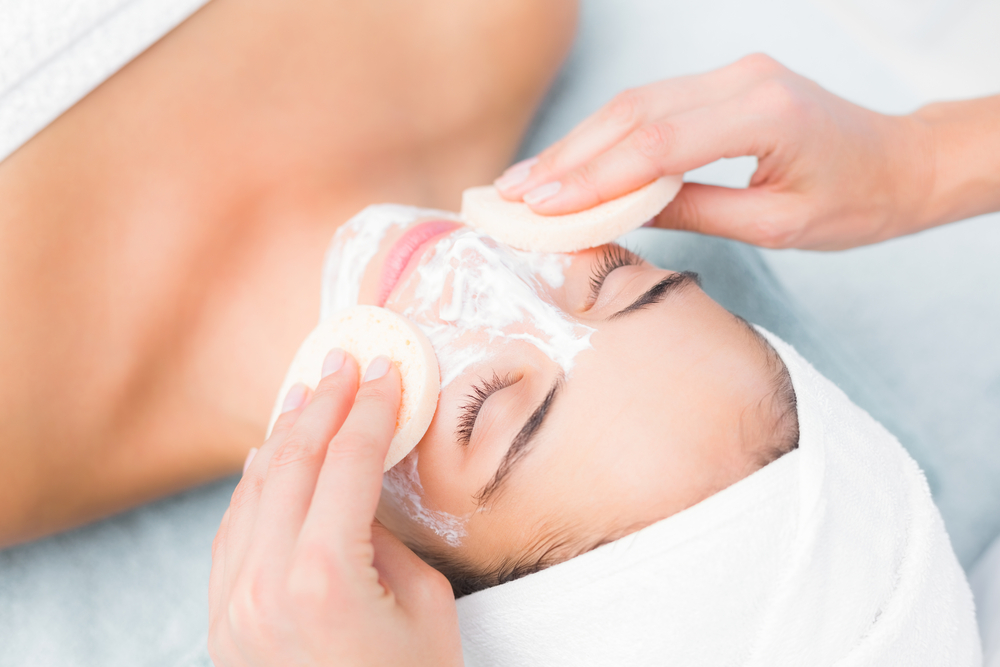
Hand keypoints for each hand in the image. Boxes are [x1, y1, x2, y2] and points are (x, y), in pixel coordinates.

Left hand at [208, 351, 462, 665]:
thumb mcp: (423, 607)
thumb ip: (383, 538)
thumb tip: (356, 492)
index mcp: (323, 579)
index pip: (347, 463)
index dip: (370, 408)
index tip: (385, 372)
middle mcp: (264, 585)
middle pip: (292, 462)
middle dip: (323, 403)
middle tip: (344, 362)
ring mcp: (234, 605)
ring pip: (253, 489)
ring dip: (286, 435)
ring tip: (309, 394)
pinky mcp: (224, 620)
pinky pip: (235, 529)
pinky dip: (257, 484)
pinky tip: (274, 457)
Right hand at [495, 54, 934, 249]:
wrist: (900, 162)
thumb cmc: (854, 201)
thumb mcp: (777, 225)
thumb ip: (696, 211)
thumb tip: (619, 212)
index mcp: (766, 114)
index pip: (657, 144)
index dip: (592, 176)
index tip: (541, 205)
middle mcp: (743, 79)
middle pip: (633, 113)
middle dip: (567, 157)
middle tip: (512, 194)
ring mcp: (732, 73)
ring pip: (634, 103)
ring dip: (577, 144)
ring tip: (526, 182)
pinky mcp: (722, 82)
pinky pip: (651, 105)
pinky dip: (606, 136)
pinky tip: (571, 162)